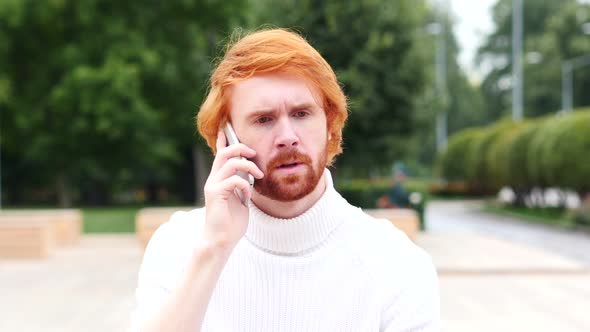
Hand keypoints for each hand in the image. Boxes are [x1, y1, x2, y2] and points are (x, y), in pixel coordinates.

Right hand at [201, 130, 263, 252]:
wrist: (220, 242)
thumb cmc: (231, 224)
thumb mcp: (240, 200)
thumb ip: (242, 186)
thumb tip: (251, 175)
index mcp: (219, 179)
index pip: (220, 155)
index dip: (224, 140)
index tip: (228, 127)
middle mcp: (213, 180)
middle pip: (224, 153)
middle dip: (241, 147)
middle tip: (254, 154)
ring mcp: (213, 186)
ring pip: (229, 162)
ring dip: (248, 166)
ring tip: (259, 175)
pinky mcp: (215, 194)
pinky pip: (232, 180)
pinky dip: (244, 184)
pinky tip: (248, 195)